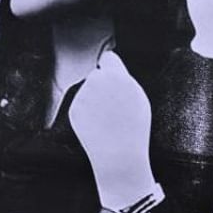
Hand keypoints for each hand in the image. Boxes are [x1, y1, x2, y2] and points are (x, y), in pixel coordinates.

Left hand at [68, 50, 155, 209]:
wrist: (118, 154)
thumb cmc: (134, 127)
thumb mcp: (138, 98)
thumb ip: (124, 80)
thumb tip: (113, 68)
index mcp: (116, 76)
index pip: (107, 58)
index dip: (110, 67)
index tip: (111, 73)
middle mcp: (97, 82)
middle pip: (96, 75)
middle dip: (102, 85)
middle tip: (113, 105)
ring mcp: (83, 95)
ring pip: (87, 90)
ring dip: (94, 99)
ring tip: (107, 118)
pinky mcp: (74, 109)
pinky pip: (81, 105)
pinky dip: (87, 113)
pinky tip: (98, 125)